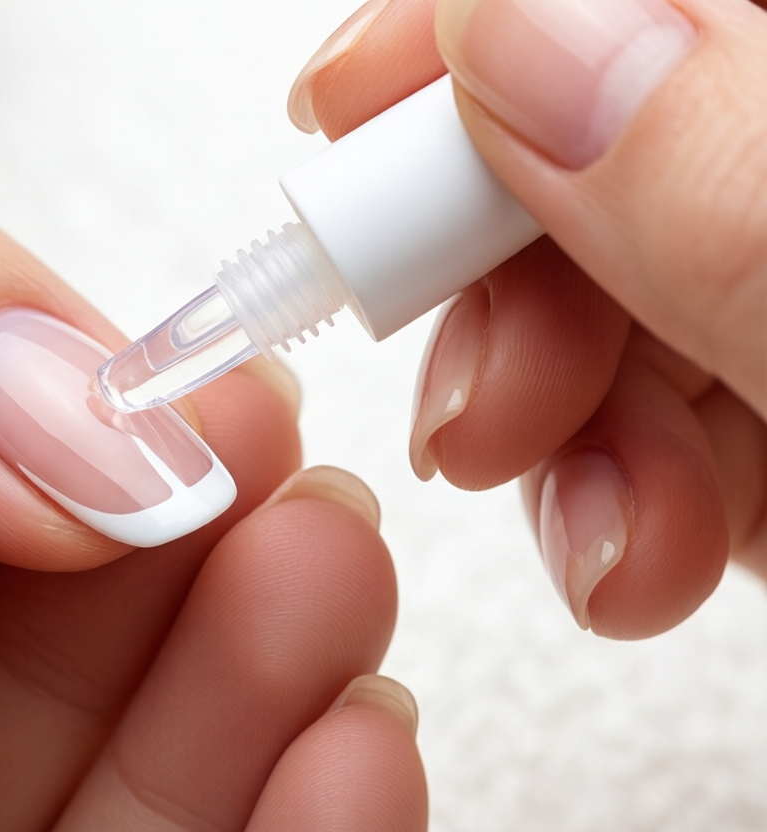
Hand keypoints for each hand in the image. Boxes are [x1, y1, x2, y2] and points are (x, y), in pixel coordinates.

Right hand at [288, 0, 765, 637]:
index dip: (456, 33)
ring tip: (607, 547)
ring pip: (592, 300)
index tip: (343, 113)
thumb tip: (517, 30)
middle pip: (576, 151)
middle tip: (482, 410)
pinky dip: (612, 501)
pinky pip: (646, 414)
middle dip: (493, 291)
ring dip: (551, 437)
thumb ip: (731, 179)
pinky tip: (637, 561)